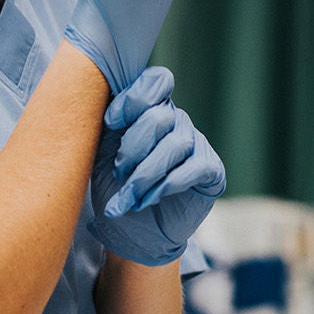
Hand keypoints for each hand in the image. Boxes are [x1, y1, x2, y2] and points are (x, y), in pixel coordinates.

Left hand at [89, 66, 224, 266]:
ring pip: (175, 144)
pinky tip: (149, 199)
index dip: (133, 98)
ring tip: (128, 196)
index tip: (110, 123)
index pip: (156, 81)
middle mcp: (176, 120)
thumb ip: (108, 124)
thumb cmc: (114, 186)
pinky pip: (194, 167)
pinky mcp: (211, 170)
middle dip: (133, 146)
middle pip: (160, 115)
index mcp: (150, 108)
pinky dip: (167, 184)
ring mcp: (196, 143)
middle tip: (118, 172)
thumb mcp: (102, 152)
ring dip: (145, 173)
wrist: (130, 231)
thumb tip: (102, 102)